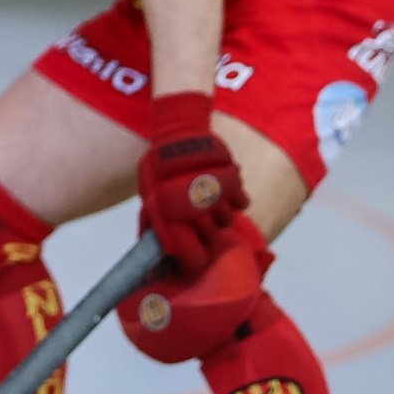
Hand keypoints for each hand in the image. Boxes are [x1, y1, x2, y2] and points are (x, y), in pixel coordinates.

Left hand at [136, 93, 247, 274]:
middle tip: (201, 222)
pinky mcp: (233, 181)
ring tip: (211, 203)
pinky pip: (243, 202)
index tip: (197, 260)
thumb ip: (156, 221)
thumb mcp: (150, 195)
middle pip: (212, 237)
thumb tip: (153, 247)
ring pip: (227, 221)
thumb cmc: (160, 168)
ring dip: (221, 215)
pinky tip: (226, 192)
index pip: (190, 252)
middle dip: (207, 233)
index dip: (194, 260)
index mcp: (170, 215)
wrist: (179, 133)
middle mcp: (195, 208)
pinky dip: (237, 199)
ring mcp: (216, 195)